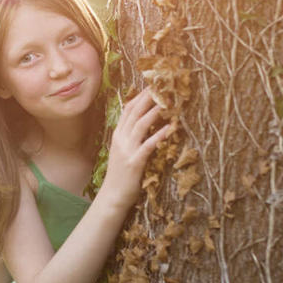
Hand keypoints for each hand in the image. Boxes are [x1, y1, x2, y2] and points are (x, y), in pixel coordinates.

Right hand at [100, 88, 169, 210]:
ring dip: (154, 112)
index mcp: (118, 135)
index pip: (128, 110)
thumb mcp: (123, 151)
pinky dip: (159, 135)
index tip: (151, 85)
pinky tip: (170, 128)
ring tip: (166, 101)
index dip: (139, 97)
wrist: (113, 196)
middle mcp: (121, 139)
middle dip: (147, 98)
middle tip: (160, 86)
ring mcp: (127, 150)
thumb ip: (131, 137)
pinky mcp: (134, 162)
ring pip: (140, 125)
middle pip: (134, 113)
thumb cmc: (121, 175)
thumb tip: (145, 124)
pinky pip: (148, 145)